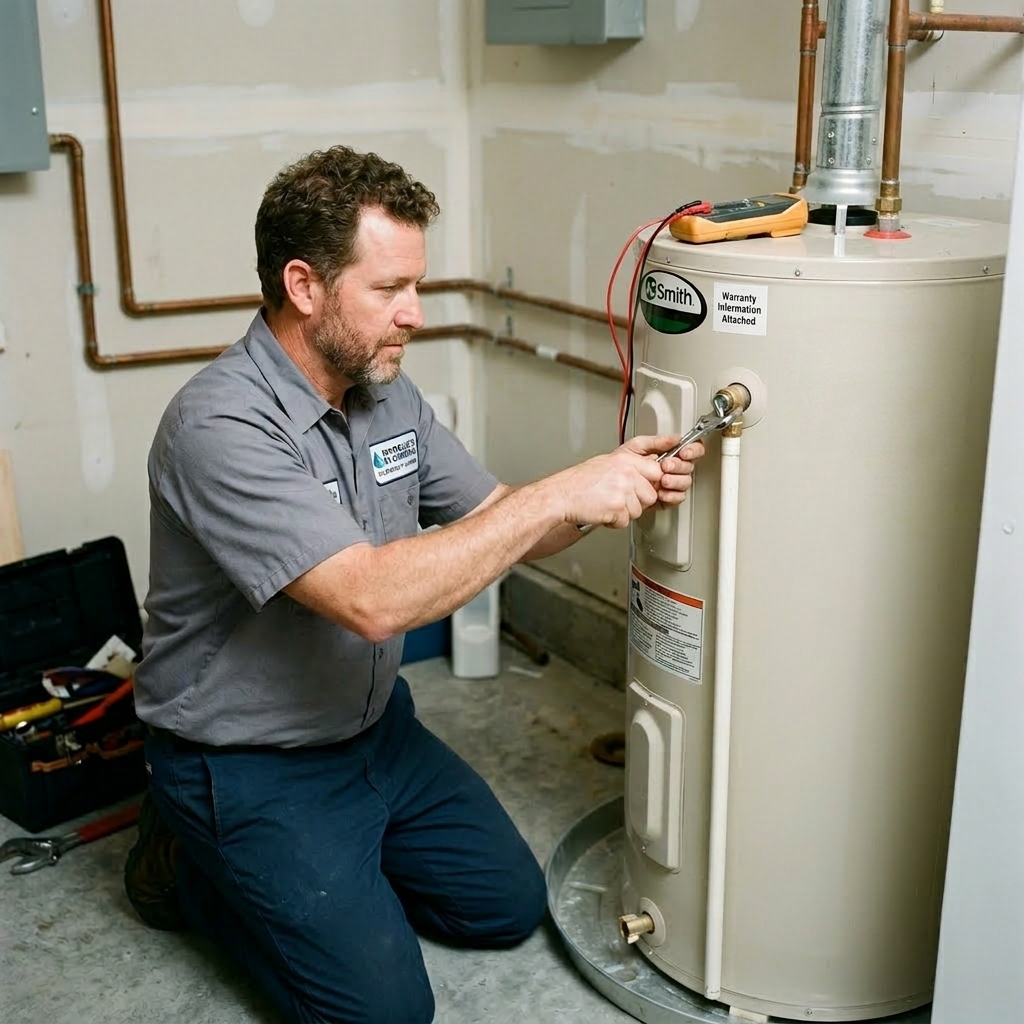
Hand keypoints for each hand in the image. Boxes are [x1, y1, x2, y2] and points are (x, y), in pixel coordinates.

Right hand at [550, 443, 664, 529]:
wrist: (561, 495)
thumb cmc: (579, 482)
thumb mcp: (607, 463)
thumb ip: (629, 467)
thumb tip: (647, 473)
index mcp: (625, 459)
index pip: (656, 471)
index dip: (651, 484)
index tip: (646, 488)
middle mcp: (627, 472)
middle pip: (651, 495)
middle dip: (638, 502)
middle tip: (620, 500)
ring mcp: (623, 489)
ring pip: (639, 510)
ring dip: (624, 513)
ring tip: (607, 505)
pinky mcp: (617, 507)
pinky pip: (625, 521)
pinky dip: (614, 522)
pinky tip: (602, 512)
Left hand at [622, 434, 704, 507]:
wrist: (610, 483)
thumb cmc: (621, 464)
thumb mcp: (636, 446)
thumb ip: (656, 441)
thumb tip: (675, 437)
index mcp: (669, 454)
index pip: (690, 449)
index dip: (692, 450)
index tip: (684, 452)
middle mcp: (673, 469)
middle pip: (689, 467)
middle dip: (679, 466)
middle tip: (666, 465)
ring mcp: (671, 484)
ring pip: (685, 483)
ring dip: (676, 481)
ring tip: (663, 480)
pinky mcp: (667, 499)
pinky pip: (678, 498)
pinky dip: (672, 496)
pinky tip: (662, 492)